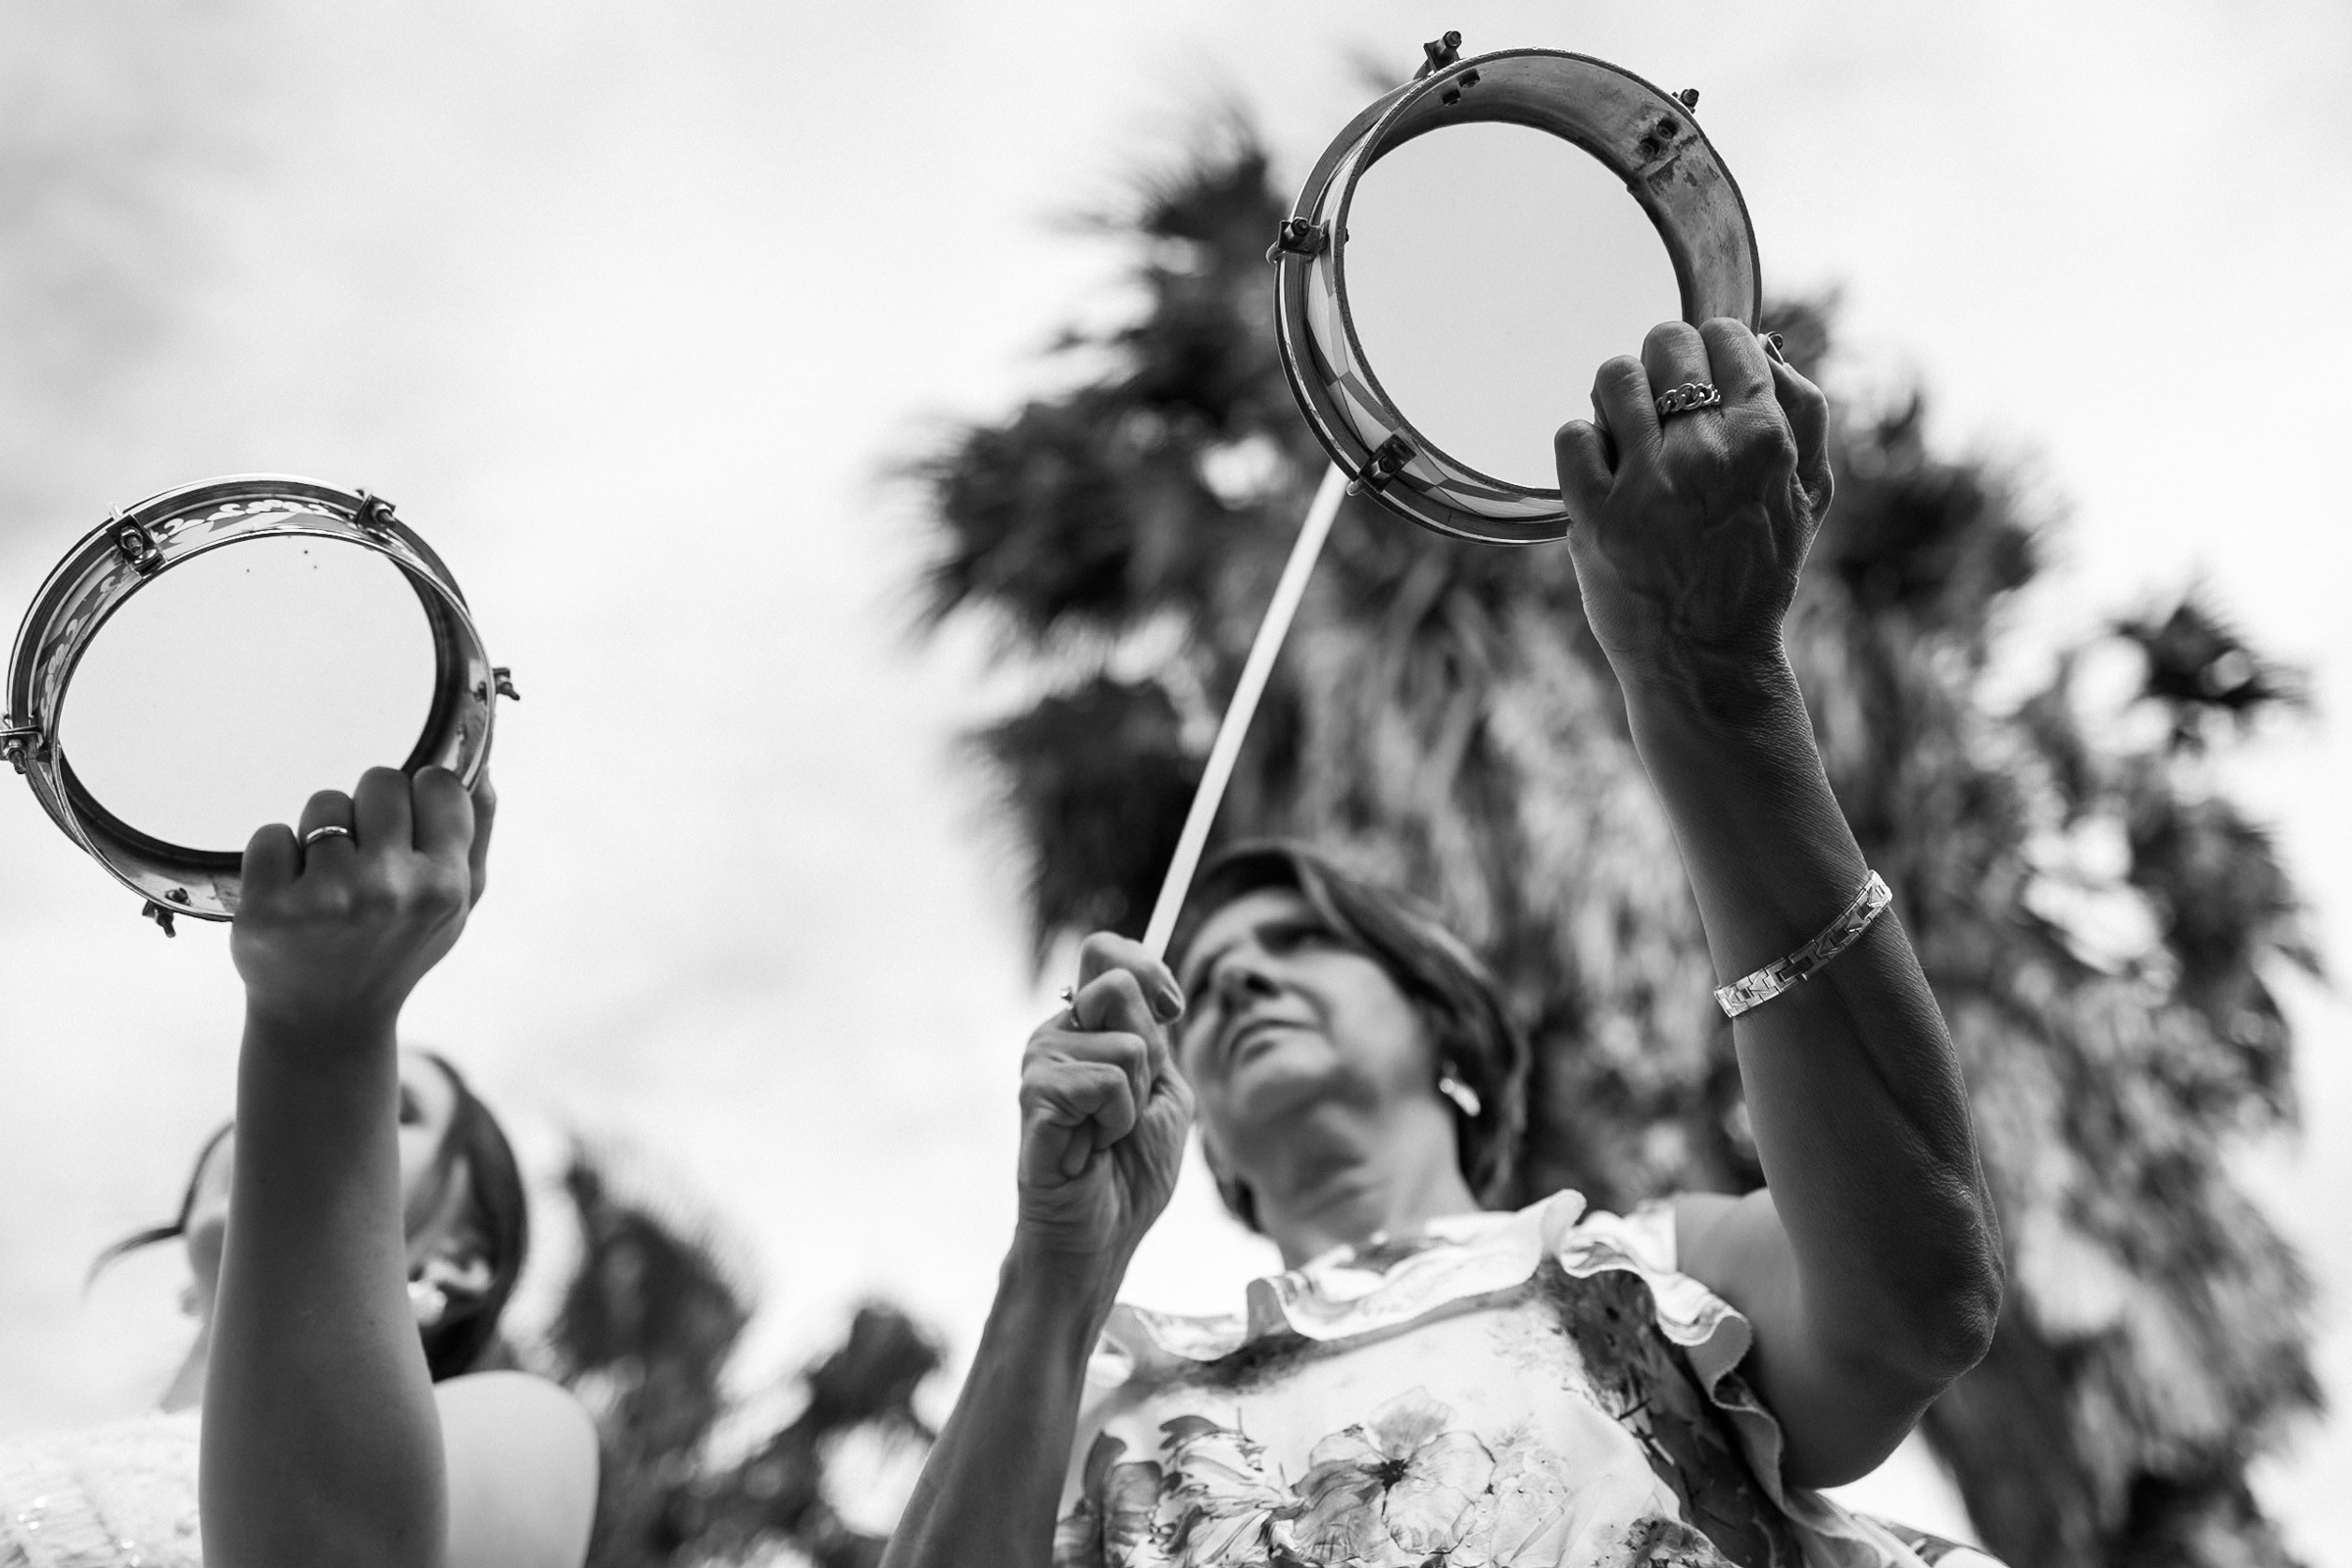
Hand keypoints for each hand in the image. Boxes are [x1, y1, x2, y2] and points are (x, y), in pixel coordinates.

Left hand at [231, 767, 495, 1031]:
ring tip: (327, 878)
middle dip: (370, 809)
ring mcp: (327, 900)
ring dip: (321, 832)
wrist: (326, 1020)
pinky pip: (269, 835)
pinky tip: (291, 893)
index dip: (420, 797)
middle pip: (380, 781)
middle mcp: (390, 890)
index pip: (437, 783)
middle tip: (365, 855)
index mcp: (444, 886)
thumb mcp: (456, 904)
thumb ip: (476, 835)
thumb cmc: (397, 949)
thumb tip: (479, 769)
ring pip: (323, 804)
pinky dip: (275, 857)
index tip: (408, 826)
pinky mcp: (269, 909)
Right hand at [1013, 934, 1191, 1280]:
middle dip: (1150, 1051)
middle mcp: (1056, 1034)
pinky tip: (1090, 1148)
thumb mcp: (1164, 1091)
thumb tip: (1143, 983)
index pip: (1107, 952)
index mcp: (1085, 1027)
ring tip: (1105, 1135)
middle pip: (1117, 983)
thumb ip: (1155, 1035)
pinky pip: (1107, 1083)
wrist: (1100, 1237)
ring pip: (1126, 1044)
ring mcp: (1040, 1062)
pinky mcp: (1035, 1095)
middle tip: (1130, 1104)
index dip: (1150, 968)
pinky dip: (1117, 1122)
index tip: (1170, 1009)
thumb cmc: (1129, 1171)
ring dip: (1135, 1101)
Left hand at [1554, 319, 1833, 684]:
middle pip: (1666, 346)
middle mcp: (1707, 452)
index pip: (1726, 337)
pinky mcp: (1595, 514)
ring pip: (1612, 377)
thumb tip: (1765, 345)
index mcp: (1766, 439)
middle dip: (1661, 366)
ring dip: (1616, 398)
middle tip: (1661, 408)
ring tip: (1627, 434)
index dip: (1709, 350)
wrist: (1707, 659)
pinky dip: (1581, 446)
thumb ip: (1804, 413)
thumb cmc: (1758, 572)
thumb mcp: (1809, 494)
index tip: (1702, 379)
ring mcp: (1647, 482)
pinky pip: (1571, 435)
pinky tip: (1600, 473)